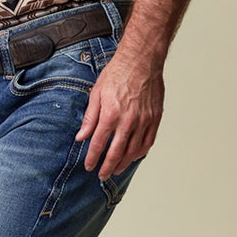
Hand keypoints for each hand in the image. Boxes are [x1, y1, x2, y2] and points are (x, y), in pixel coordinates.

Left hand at [75, 47, 164, 180]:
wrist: (141, 60)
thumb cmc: (118, 73)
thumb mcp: (96, 93)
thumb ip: (90, 118)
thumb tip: (81, 136)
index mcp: (110, 114)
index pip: (99, 144)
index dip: (93, 158)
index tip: (89, 166)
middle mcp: (128, 121)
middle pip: (116, 152)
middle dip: (107, 167)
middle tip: (102, 175)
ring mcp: (144, 121)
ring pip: (133, 151)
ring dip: (123, 163)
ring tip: (116, 169)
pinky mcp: (155, 118)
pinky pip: (148, 142)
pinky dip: (140, 153)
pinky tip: (133, 157)